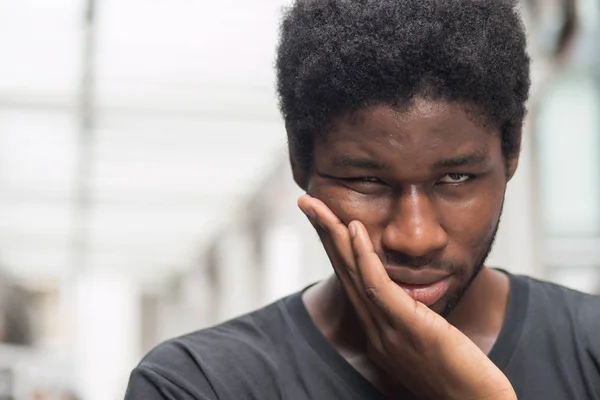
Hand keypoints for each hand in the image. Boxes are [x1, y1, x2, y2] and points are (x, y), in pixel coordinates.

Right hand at [298, 194, 515, 399]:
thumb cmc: (462, 378)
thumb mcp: (427, 343)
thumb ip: (412, 320)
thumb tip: (409, 298)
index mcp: (379, 331)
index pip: (352, 281)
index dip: (336, 247)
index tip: (326, 218)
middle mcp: (376, 330)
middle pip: (344, 272)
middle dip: (324, 233)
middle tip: (307, 201)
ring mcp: (388, 330)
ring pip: (353, 275)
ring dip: (335, 236)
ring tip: (319, 207)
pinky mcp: (409, 328)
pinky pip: (378, 288)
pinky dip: (364, 257)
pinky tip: (355, 230)